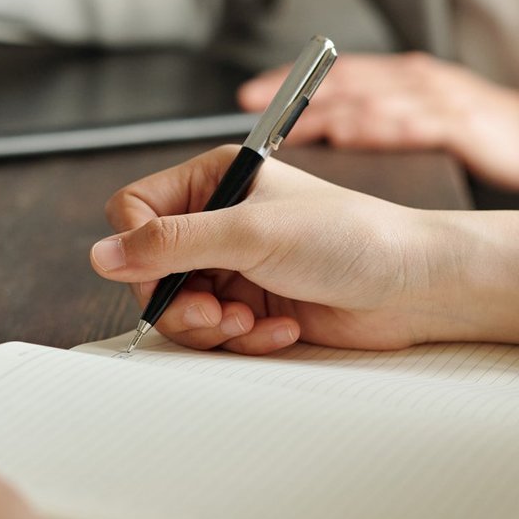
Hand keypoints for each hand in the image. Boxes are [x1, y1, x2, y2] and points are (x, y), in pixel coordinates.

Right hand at [90, 147, 518, 353]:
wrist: (416, 286)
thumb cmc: (352, 238)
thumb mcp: (253, 233)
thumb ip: (172, 244)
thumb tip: (102, 254)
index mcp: (215, 179)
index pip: (134, 210)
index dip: (137, 247)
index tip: (161, 274)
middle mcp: (220, 220)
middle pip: (150, 270)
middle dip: (180, 300)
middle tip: (215, 311)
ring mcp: (236, 266)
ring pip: (179, 308)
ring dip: (211, 325)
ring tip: (249, 323)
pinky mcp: (254, 306)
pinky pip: (215, 333)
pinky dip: (243, 339)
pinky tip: (281, 329)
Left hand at [238, 53, 518, 191]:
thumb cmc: (476, 133)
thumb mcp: (417, 120)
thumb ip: (373, 123)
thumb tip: (319, 141)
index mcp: (398, 79)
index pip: (333, 75)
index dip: (288, 82)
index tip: (248, 96)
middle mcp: (411, 82)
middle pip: (342, 82)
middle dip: (292, 91)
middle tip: (251, 102)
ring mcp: (434, 101)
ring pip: (369, 99)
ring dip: (326, 110)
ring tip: (288, 122)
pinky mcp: (459, 126)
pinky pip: (411, 124)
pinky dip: (377, 128)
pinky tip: (350, 135)